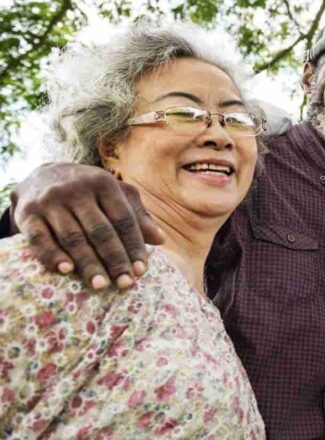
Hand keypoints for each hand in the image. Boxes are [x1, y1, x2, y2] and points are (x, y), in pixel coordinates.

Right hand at [12, 162, 164, 289]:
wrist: (40, 175)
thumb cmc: (87, 190)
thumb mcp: (114, 194)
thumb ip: (136, 215)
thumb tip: (161, 239)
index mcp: (104, 183)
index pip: (123, 219)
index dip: (134, 246)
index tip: (142, 271)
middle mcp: (77, 190)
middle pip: (100, 230)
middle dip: (115, 260)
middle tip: (125, 284)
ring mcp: (50, 201)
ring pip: (73, 237)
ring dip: (88, 264)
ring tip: (101, 285)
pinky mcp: (27, 214)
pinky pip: (40, 239)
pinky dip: (52, 256)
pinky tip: (66, 271)